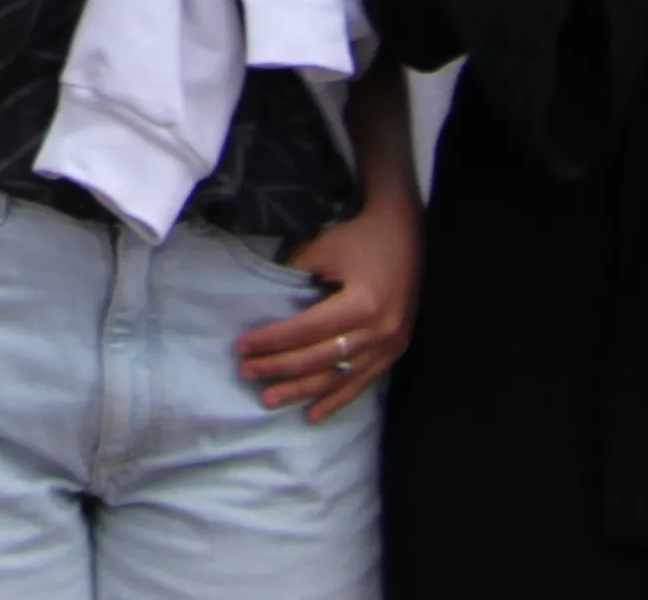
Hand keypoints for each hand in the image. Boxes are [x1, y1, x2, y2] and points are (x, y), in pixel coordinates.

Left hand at [232, 179, 419, 418]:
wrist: (406, 233)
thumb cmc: (361, 236)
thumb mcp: (324, 247)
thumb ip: (295, 273)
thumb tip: (267, 300)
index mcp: (361, 304)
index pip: (306, 331)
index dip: (272, 341)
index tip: (241, 347)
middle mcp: (379, 331)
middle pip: (319, 359)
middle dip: (279, 367)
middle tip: (246, 373)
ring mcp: (390, 345)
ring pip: (338, 378)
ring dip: (302, 391)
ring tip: (269, 398)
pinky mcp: (394, 351)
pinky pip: (362, 383)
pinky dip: (336, 400)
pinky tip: (313, 413)